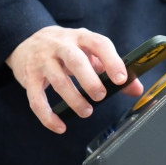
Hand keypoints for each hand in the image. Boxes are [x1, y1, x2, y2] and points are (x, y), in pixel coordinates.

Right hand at [5, 26, 142, 133]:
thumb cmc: (67, 49)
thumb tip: (136, 89)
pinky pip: (35, 98)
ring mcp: (42, 60)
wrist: (28, 41)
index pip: (99, 44)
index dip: (112, 61)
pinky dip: (47, 116)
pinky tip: (60, 127)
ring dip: (73, 99)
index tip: (121, 80)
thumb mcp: (89, 53)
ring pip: (56, 80)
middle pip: (74, 60)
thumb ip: (111, 69)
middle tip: (100, 96)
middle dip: (89, 80)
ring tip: (86, 112)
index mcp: (81, 37)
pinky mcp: (29, 77)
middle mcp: (60, 45)